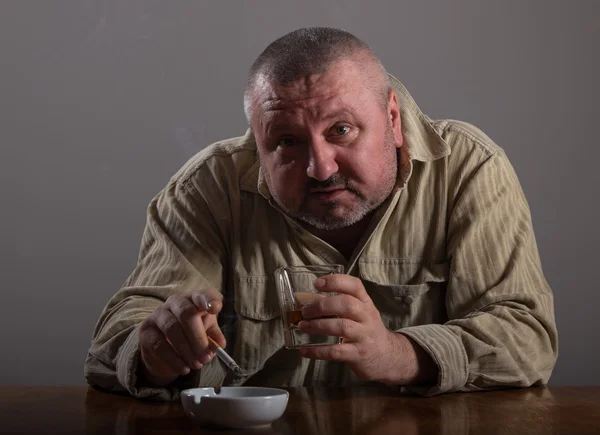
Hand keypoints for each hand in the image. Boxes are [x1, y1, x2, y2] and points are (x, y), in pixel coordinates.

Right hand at [138, 289, 224, 386]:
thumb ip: (213, 337)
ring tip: (197, 365)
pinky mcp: (146, 331)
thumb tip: (220, 344)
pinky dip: (174, 359)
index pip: (201, 294)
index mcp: (193, 299)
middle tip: (206, 357)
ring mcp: (158, 315)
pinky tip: (184, 369)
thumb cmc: (190, 334)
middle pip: (186, 313)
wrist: (164, 349)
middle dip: (198, 337)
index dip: (208, 300)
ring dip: (187, 350)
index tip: (215, 309)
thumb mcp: (205, 333)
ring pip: (172, 328)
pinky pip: (159, 345)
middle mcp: (175, 302)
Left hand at [297, 275, 435, 384]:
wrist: (388, 355)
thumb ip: (337, 304)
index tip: (317, 283)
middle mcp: (367, 316)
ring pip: (342, 327)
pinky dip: (318, 351)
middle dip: (322, 305)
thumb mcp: (359, 312)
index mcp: (365, 302)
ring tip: (303, 326)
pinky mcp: (358, 354)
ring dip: (318, 326)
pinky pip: (336, 352)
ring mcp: (364, 336)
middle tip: (305, 311)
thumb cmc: (366, 329)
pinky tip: (304, 350)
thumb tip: (307, 301)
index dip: (335, 282)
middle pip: (347, 304)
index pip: (354, 285)